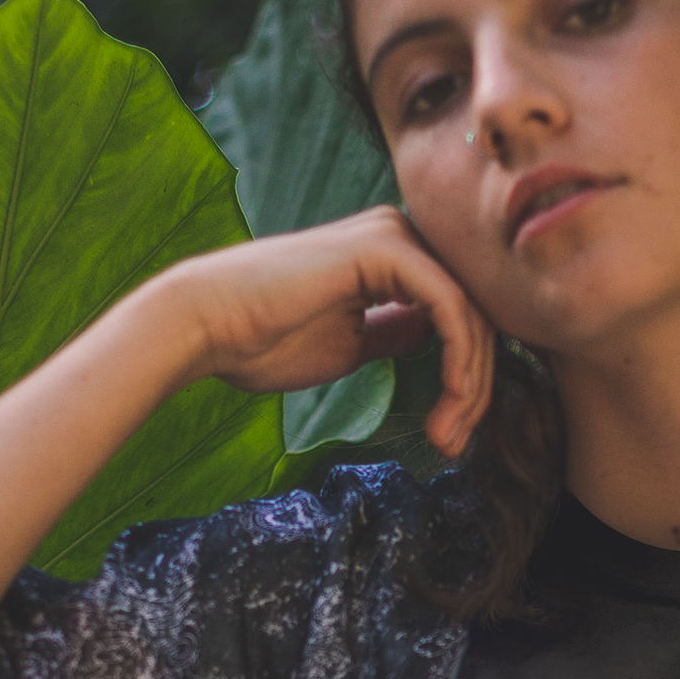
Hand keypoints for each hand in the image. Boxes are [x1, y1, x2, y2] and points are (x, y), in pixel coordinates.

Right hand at [161, 207, 497, 457]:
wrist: (205, 324)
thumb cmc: (262, 340)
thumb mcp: (351, 344)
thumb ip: (396, 334)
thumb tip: (437, 338)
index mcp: (392, 255)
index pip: (457, 316)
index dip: (467, 379)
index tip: (451, 434)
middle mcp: (399, 234)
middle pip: (473, 314)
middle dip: (474, 388)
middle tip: (453, 444)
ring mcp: (395, 235)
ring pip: (470, 313)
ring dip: (469, 384)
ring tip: (447, 435)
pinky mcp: (388, 247)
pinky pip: (451, 306)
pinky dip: (460, 359)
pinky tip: (452, 399)